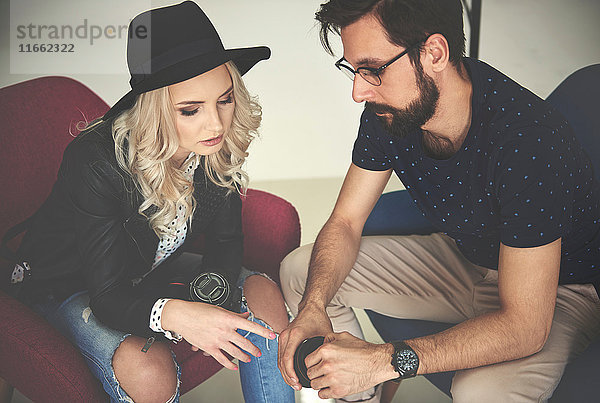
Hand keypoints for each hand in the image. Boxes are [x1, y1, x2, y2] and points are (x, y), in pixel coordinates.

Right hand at [161, 299, 275, 369]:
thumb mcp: (219, 309)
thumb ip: (234, 314)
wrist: (183, 316)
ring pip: (235, 352)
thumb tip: (246, 315)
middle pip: (244, 343)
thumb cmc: (199, 310)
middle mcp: (225, 330)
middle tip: (259, 352)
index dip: (263, 331)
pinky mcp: (209, 348)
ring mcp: (217, 341)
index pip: (251, 326)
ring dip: (244, 357)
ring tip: (249, 359)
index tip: (272, 335)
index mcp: (229, 318)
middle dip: (254, 349)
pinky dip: (229, 365)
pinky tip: (233, 366)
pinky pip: (222, 359)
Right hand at [277, 304, 332, 389]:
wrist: (311, 307)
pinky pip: (281, 356)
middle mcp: (286, 335)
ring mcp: (283, 337)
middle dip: (288, 377)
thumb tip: (327, 362)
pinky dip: (284, 367)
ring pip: (279, 360)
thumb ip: (326, 347)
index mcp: (295, 334)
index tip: (297, 382)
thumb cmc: (318, 317)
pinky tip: (291, 374)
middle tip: (297, 386)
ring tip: (295, 383)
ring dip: (285, 373)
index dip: (291, 373)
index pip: (288, 358)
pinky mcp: (283, 339)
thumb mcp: (325, 333)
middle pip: (281, 362)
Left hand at [305, 331, 396, 398]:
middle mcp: (327, 365)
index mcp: (326, 351)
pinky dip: (325, 392)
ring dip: (319, 383)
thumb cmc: (364, 350)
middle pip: (310, 373)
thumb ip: (330, 338)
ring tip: (326, 380)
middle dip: (315, 373)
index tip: (316, 364)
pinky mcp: (339, 391)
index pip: (307, 361)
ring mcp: (332, 379)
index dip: (312, 363)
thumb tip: (322, 342)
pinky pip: (322, 395)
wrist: (378, 363)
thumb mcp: (344, 336)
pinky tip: (330, 386)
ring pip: (314, 385)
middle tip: (322, 372)